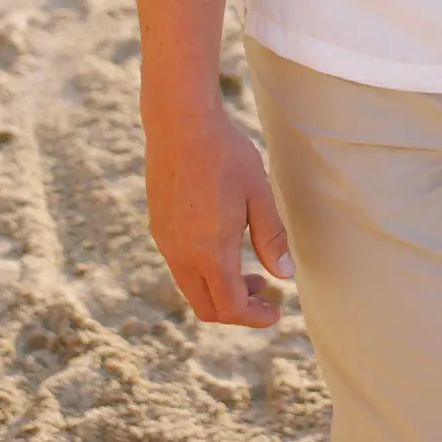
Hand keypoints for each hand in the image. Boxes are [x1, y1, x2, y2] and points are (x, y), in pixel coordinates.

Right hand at [143, 106, 292, 325]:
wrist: (180, 124)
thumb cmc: (225, 155)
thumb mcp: (259, 194)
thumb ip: (271, 237)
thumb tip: (283, 275)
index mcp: (210, 253)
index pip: (230, 307)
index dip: (255, 317)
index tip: (276, 311)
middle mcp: (182, 256)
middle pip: (207, 307)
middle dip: (239, 310)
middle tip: (265, 293)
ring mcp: (166, 243)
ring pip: (192, 289)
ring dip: (221, 290)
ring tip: (250, 272)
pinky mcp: (158, 228)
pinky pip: (181, 267)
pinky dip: (205, 273)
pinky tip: (224, 247)